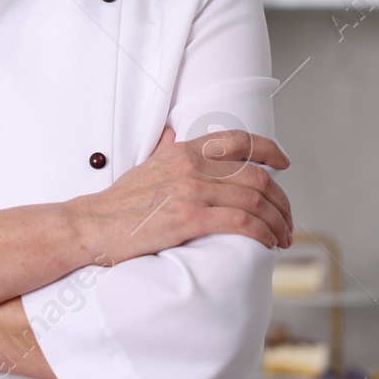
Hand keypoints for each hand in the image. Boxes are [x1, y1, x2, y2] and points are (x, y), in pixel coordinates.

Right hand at [68, 127, 291, 263]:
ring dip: (277, 220)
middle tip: (287, 219)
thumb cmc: (117, 203)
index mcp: (184, 151)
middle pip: (256, 174)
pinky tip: (267, 243)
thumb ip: (164, 150)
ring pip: (254, 199)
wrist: (91, 225)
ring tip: (283, 237)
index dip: (269, 149)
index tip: (284, 165)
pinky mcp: (189, 218)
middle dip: (281, 199)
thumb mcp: (145, 166)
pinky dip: (262, 232)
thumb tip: (171, 136)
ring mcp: (191, 191)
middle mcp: (191, 165)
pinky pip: (241, 222)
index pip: (238, 140)